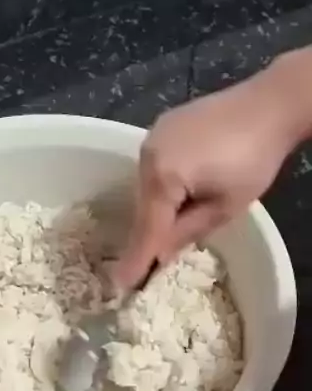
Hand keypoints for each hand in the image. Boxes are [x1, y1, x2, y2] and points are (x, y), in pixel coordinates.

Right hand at [113, 56, 308, 289]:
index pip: (148, 228)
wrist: (269, 104)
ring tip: (180, 221)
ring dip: (159, 207)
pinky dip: (163, 184)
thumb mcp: (226, 206)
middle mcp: (147, 154)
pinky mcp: (161, 126)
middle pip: (144, 207)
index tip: (121, 286)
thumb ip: (187, 232)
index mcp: (163, 176)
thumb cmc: (254, 159)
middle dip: (152, 232)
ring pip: (148, 186)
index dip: (137, 259)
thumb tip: (158, 257)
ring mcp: (152, 136)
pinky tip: (183, 189)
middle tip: (157, 261)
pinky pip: (154, 166)